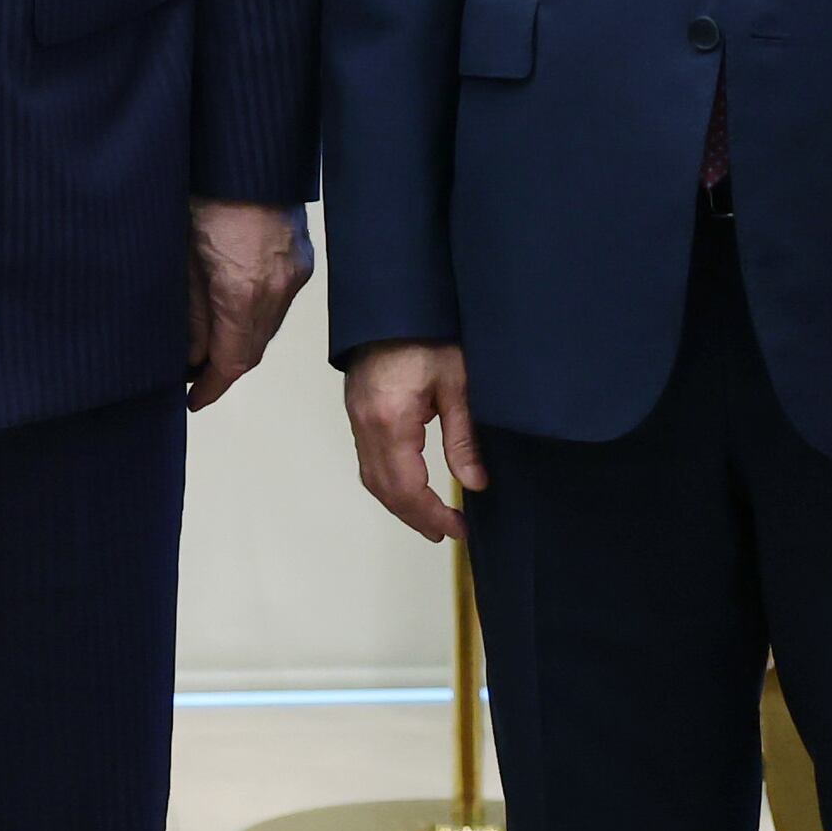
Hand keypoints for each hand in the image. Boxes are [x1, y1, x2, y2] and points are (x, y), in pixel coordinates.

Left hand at [188, 201, 312, 410]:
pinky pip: (279, 301)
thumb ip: (188, 308)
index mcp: (244, 289)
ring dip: (241, 342)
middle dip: (224, 368)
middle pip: (253, 348)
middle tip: (193, 376)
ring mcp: (296, 270)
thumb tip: (189, 352)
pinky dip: (256, 316)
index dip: (211, 386)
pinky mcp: (301, 255)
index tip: (193, 400)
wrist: (246, 146)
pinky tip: (233, 311)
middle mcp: (279, 286)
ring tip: (208, 346)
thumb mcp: (181, 253)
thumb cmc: (205, 189)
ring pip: (268, 326)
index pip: (233, 360)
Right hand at [346, 343, 485, 544]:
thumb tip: (475, 484)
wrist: (395, 298)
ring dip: (400, 503)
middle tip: (447, 532)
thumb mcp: (457, 384)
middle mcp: (366, 425)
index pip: (407, 488)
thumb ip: (463, 438)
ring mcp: (356, 417)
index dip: (431, 515)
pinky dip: (388, 482)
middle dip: (415, 516)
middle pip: (384, 489)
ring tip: (430, 518)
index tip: (458, 529)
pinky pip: (367, 459)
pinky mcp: (357, 409)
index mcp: (390, 421)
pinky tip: (410, 486)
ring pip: (371, 477)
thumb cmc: (429, 334)